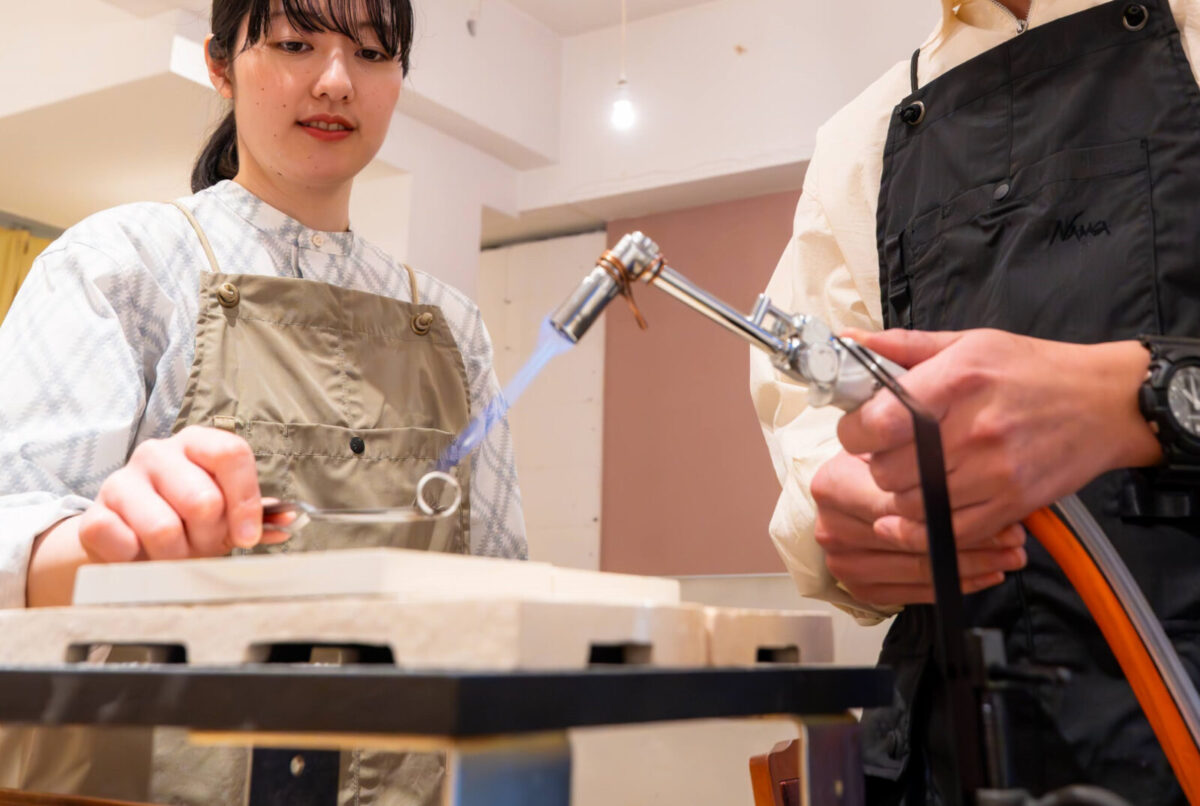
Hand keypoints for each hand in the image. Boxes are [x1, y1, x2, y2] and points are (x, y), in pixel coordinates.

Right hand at [77, 425, 288, 561]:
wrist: (126, 540)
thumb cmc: (187, 521)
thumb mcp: (226, 514)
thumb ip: (259, 515)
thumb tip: (287, 521)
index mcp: (197, 443)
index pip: (231, 454)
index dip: (246, 501)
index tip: (248, 537)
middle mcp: (158, 453)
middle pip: (202, 499)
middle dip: (209, 536)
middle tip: (203, 545)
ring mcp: (121, 481)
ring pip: (163, 528)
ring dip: (175, 555)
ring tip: (174, 555)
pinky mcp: (93, 514)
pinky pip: (122, 542)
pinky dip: (138, 560)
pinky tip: (141, 555)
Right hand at [812, 449, 1026, 604]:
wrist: (841, 494)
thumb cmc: (870, 466)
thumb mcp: (885, 443)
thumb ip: (912, 448)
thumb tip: (965, 454)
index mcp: (833, 486)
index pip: (898, 504)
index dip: (951, 507)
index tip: (996, 505)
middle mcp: (832, 528)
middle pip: (911, 540)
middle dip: (970, 540)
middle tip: (1012, 537)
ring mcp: (843, 562)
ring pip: (919, 569)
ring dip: (970, 565)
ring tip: (1007, 555)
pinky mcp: (860, 587)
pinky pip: (915, 592)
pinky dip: (954, 584)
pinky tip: (984, 573)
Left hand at [837, 328, 1159, 549]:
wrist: (1106, 403)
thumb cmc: (1033, 370)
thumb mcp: (970, 343)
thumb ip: (906, 348)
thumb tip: (850, 343)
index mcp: (958, 380)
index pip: (879, 421)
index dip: (855, 432)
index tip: (859, 431)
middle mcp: (974, 428)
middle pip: (889, 470)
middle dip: (878, 463)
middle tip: (891, 453)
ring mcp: (995, 472)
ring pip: (912, 504)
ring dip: (902, 494)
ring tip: (915, 475)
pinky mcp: (1012, 504)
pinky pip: (949, 533)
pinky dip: (926, 528)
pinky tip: (925, 509)